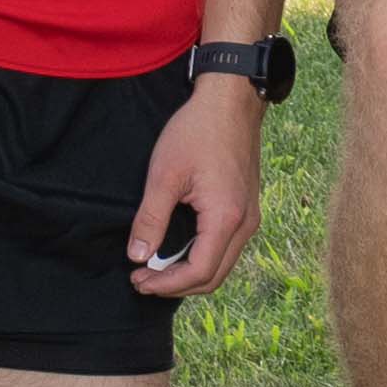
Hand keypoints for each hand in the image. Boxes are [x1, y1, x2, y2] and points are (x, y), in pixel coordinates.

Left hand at [130, 76, 265, 299]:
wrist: (232, 101)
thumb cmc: (198, 132)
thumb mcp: (165, 174)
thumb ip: (150, 219)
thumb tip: (138, 256)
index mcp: (226, 218)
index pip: (198, 272)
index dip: (165, 284)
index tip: (136, 278)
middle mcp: (245, 223)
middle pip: (213, 277)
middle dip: (176, 285)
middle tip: (142, 279)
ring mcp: (249, 216)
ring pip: (222, 264)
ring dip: (189, 273)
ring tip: (156, 268)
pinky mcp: (246, 208)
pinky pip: (226, 247)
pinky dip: (201, 258)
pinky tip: (178, 249)